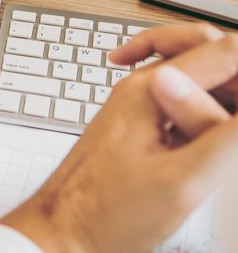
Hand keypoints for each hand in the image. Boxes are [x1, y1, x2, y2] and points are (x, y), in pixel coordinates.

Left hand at [0, 22, 237, 252]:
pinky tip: (212, 149)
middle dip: (236, 80)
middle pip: (208, 52)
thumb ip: (229, 137)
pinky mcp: (140, 127)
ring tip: (226, 145)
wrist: (63, 232)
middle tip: (234, 129)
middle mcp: (144, 88)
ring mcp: (140, 106)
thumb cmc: (106, 213)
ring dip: (224, 100)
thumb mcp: (183, 180)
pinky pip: (184, 105)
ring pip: (198, 80)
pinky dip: (207, 119)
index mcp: (151, 89)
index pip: (224, 51)